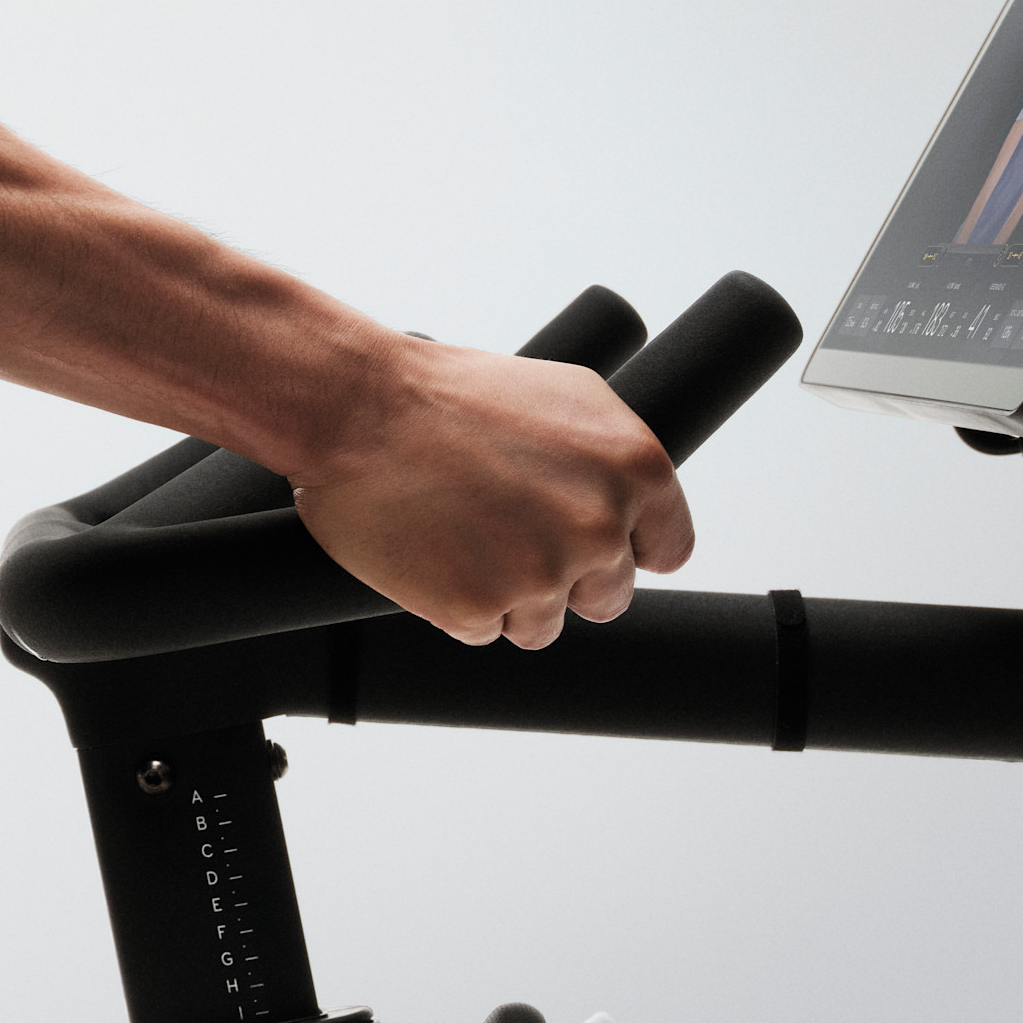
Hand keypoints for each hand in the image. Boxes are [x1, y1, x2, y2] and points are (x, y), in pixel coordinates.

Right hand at [286, 341, 690, 647]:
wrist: (356, 408)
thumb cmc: (444, 391)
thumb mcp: (561, 394)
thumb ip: (611, 458)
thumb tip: (632, 506)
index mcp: (636, 471)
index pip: (666, 549)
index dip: (625, 546)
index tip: (588, 540)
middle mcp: (599, 529)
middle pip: (607, 597)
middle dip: (563, 575)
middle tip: (507, 534)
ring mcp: (541, 576)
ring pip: (543, 623)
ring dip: (506, 595)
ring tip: (460, 537)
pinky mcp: (478, 610)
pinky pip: (481, 631)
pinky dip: (455, 603)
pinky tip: (432, 554)